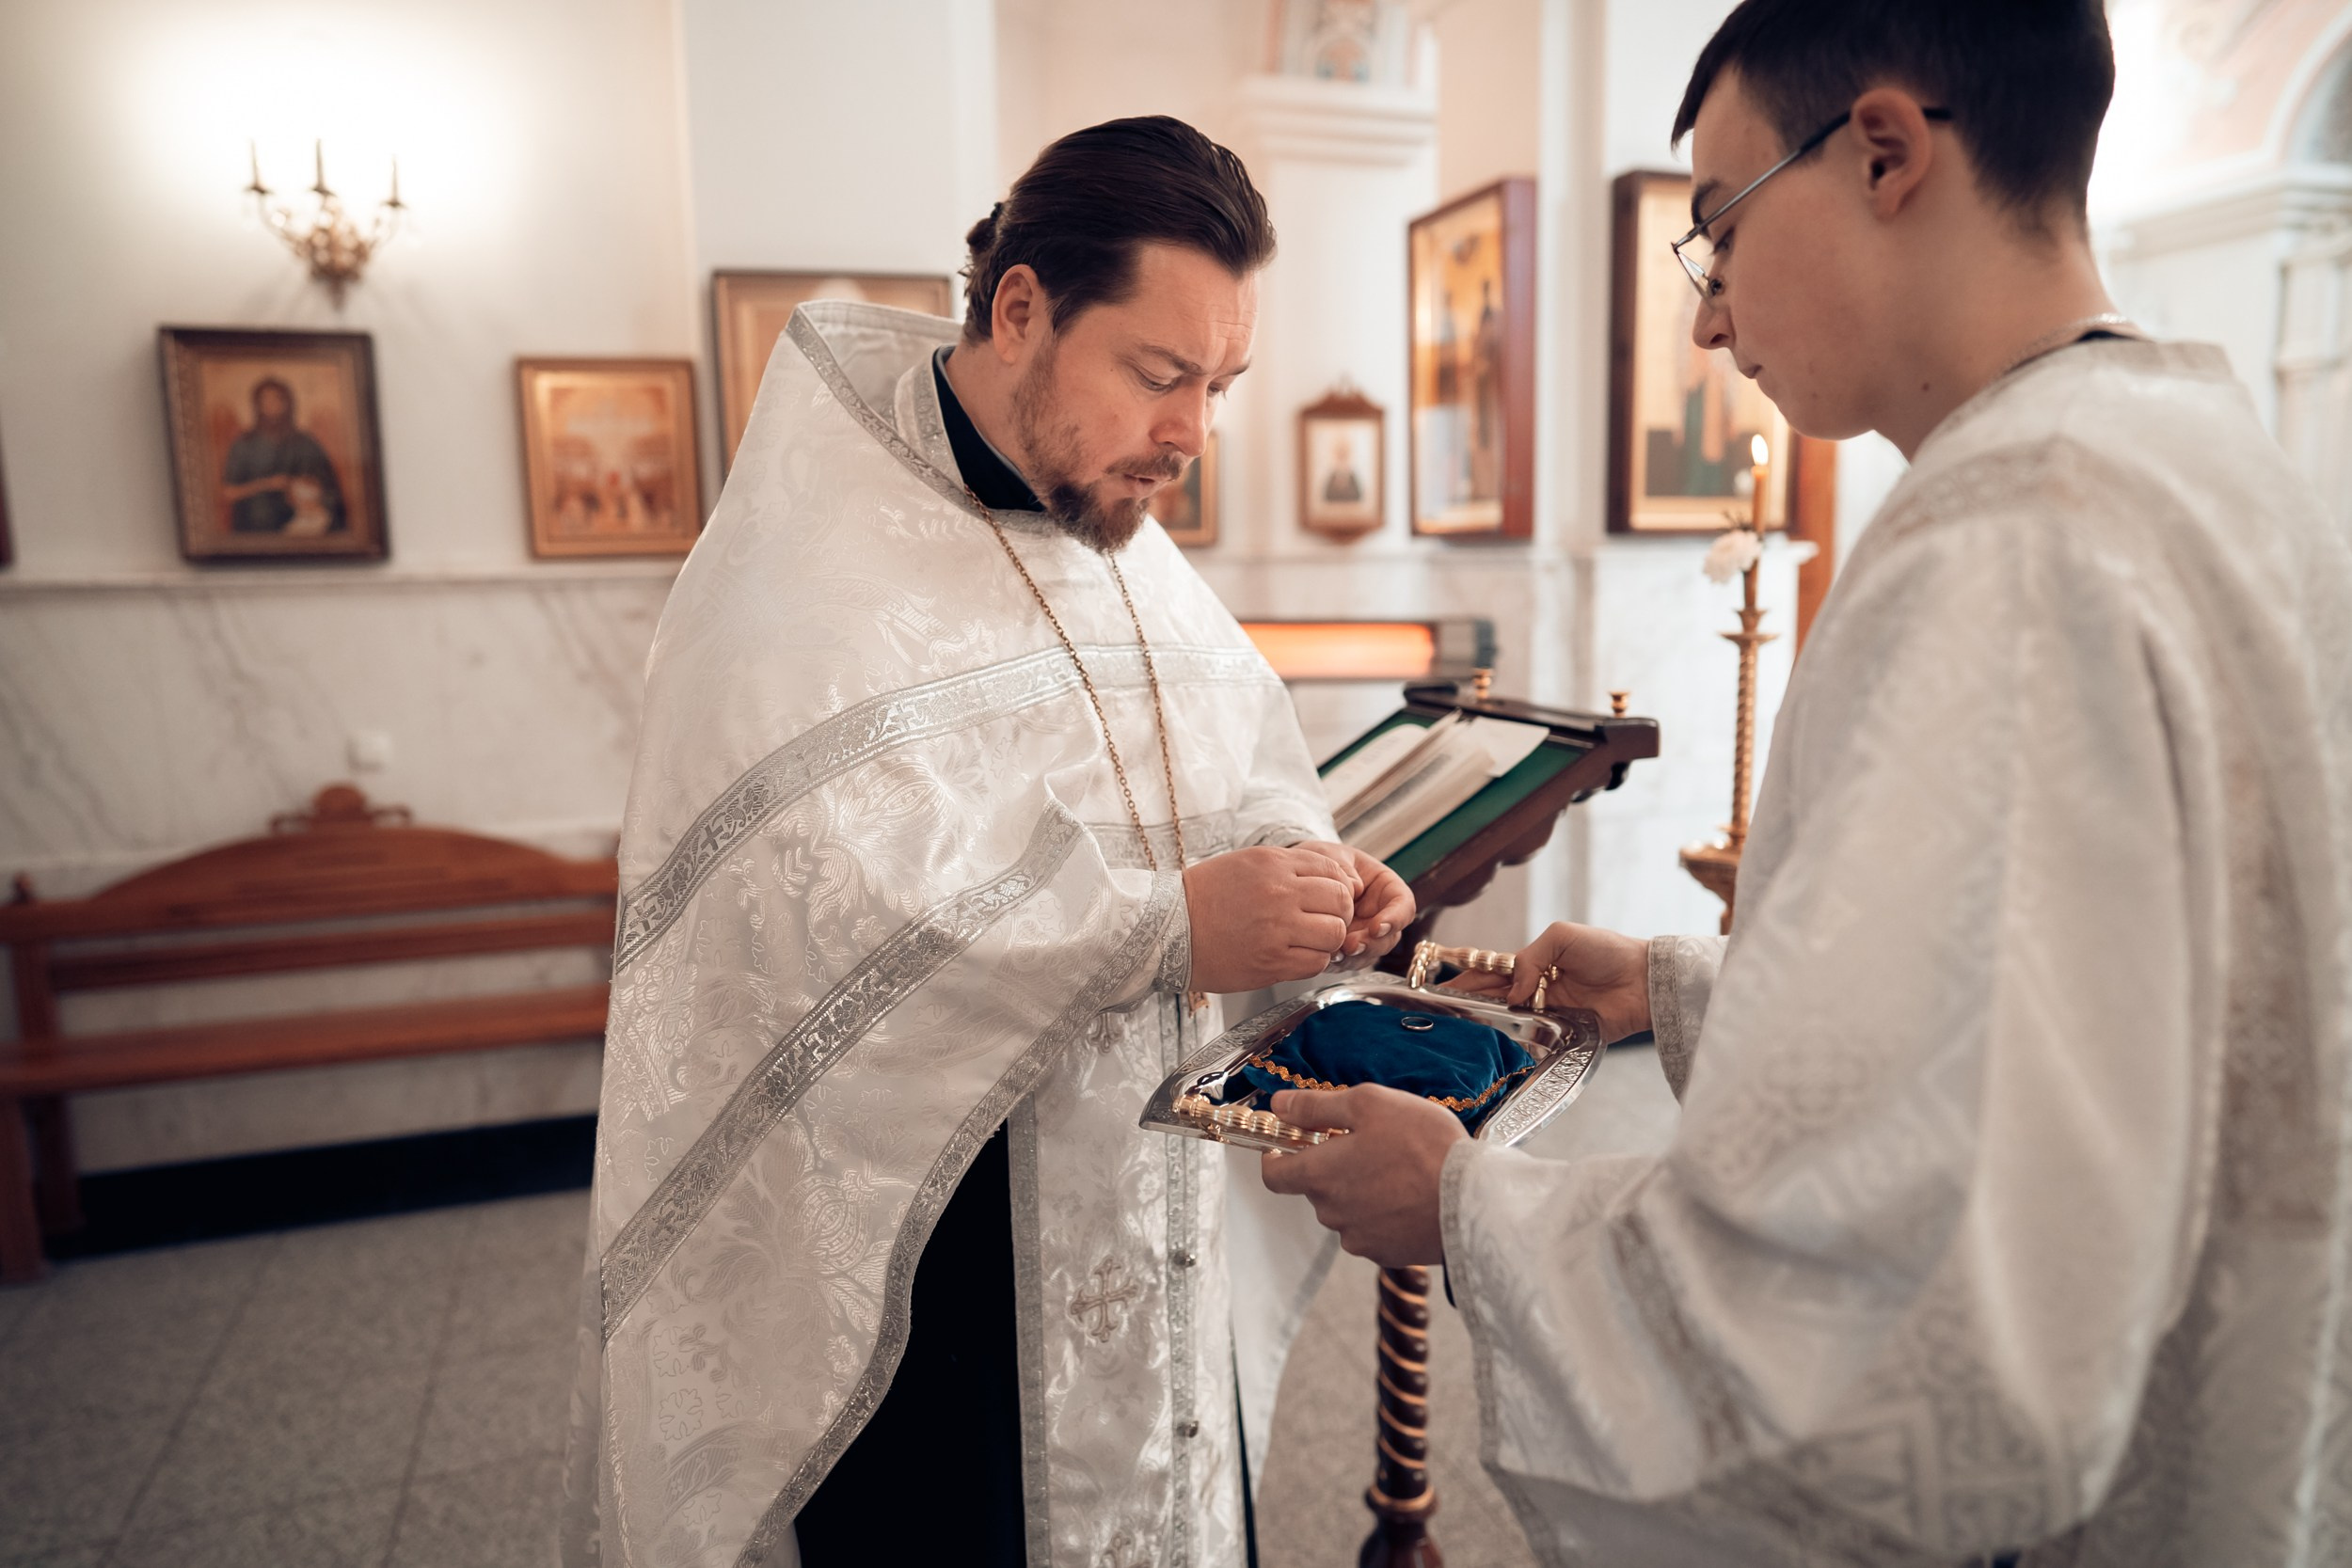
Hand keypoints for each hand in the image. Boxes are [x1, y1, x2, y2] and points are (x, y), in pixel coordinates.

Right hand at [1182, 846, 1355, 990]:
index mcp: (1274, 863)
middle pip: (1342, 902)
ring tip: (1309, 941)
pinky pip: (1316, 962)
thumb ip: (1289, 867)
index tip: (1329, 901)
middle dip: (1339, 914)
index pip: (1334, 872)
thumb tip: (1333, 879)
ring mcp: (1277, 928)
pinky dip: (1313, 961)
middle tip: (1323, 922)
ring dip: (1328, 940)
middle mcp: (1280, 892)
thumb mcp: (1247, 863)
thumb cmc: (1206, 896)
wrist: (1167, 928)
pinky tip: (1295, 956)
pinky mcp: (1272, 961)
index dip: (1339, 888)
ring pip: (1334, 934)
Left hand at [1256, 1085, 1463, 1263]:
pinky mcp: (1386, 1254)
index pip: (1274, 1175)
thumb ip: (1316, 1105)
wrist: (1474, 1199)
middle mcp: (1331, 1212)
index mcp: (1320, 1175)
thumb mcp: (1369, 1104)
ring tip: (1399, 1169)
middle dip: (1333, 1167)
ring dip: (1360, 1191)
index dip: (1277, 1156)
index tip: (1292, 1143)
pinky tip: (1411, 1195)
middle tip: (1370, 1144)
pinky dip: (1383, 1214)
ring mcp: (1359, 1238)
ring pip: (1345, 1210)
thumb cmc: (1424, 1146)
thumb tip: (1279, 1105)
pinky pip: (1372, 1230)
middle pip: (1316, 1188)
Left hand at [1289, 841, 1412, 960]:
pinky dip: (1340, 961)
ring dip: (1356, 956)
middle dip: (1372, 944)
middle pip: (1389, 936)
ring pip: (1370, 953)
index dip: (1396, 919)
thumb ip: (1344, 869)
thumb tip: (1355, 889)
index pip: (1403, 905)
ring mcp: (1364, 933)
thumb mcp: (1332, 855)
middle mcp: (1379, 914)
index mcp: (1385, 888)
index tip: (1377, 926)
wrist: (1298, 876)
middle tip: (1352, 945)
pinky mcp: (1346, 948)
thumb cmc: (1323, 860)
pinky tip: (1326, 956)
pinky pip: (1349, 961)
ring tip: (1335, 952)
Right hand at [1444, 921, 1651, 1041]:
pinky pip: (1537, 1041)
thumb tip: (1514, 994)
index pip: (1491, 972)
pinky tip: (1499, 1047)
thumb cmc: (1606, 951)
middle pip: (1495, 999)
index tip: (1439, 989)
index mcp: (1533, 963)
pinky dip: (1519, 1043)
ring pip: (1512, 1022)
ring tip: (1464, 1031)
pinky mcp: (1565, 1035)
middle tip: (1444, 1014)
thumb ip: (1530, 958)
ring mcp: (1549, 1014)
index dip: (1466, 979)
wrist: (1644, 979)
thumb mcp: (1562, 938)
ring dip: (1490, 1025)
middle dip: (1470, 1004)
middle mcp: (1536, 990)